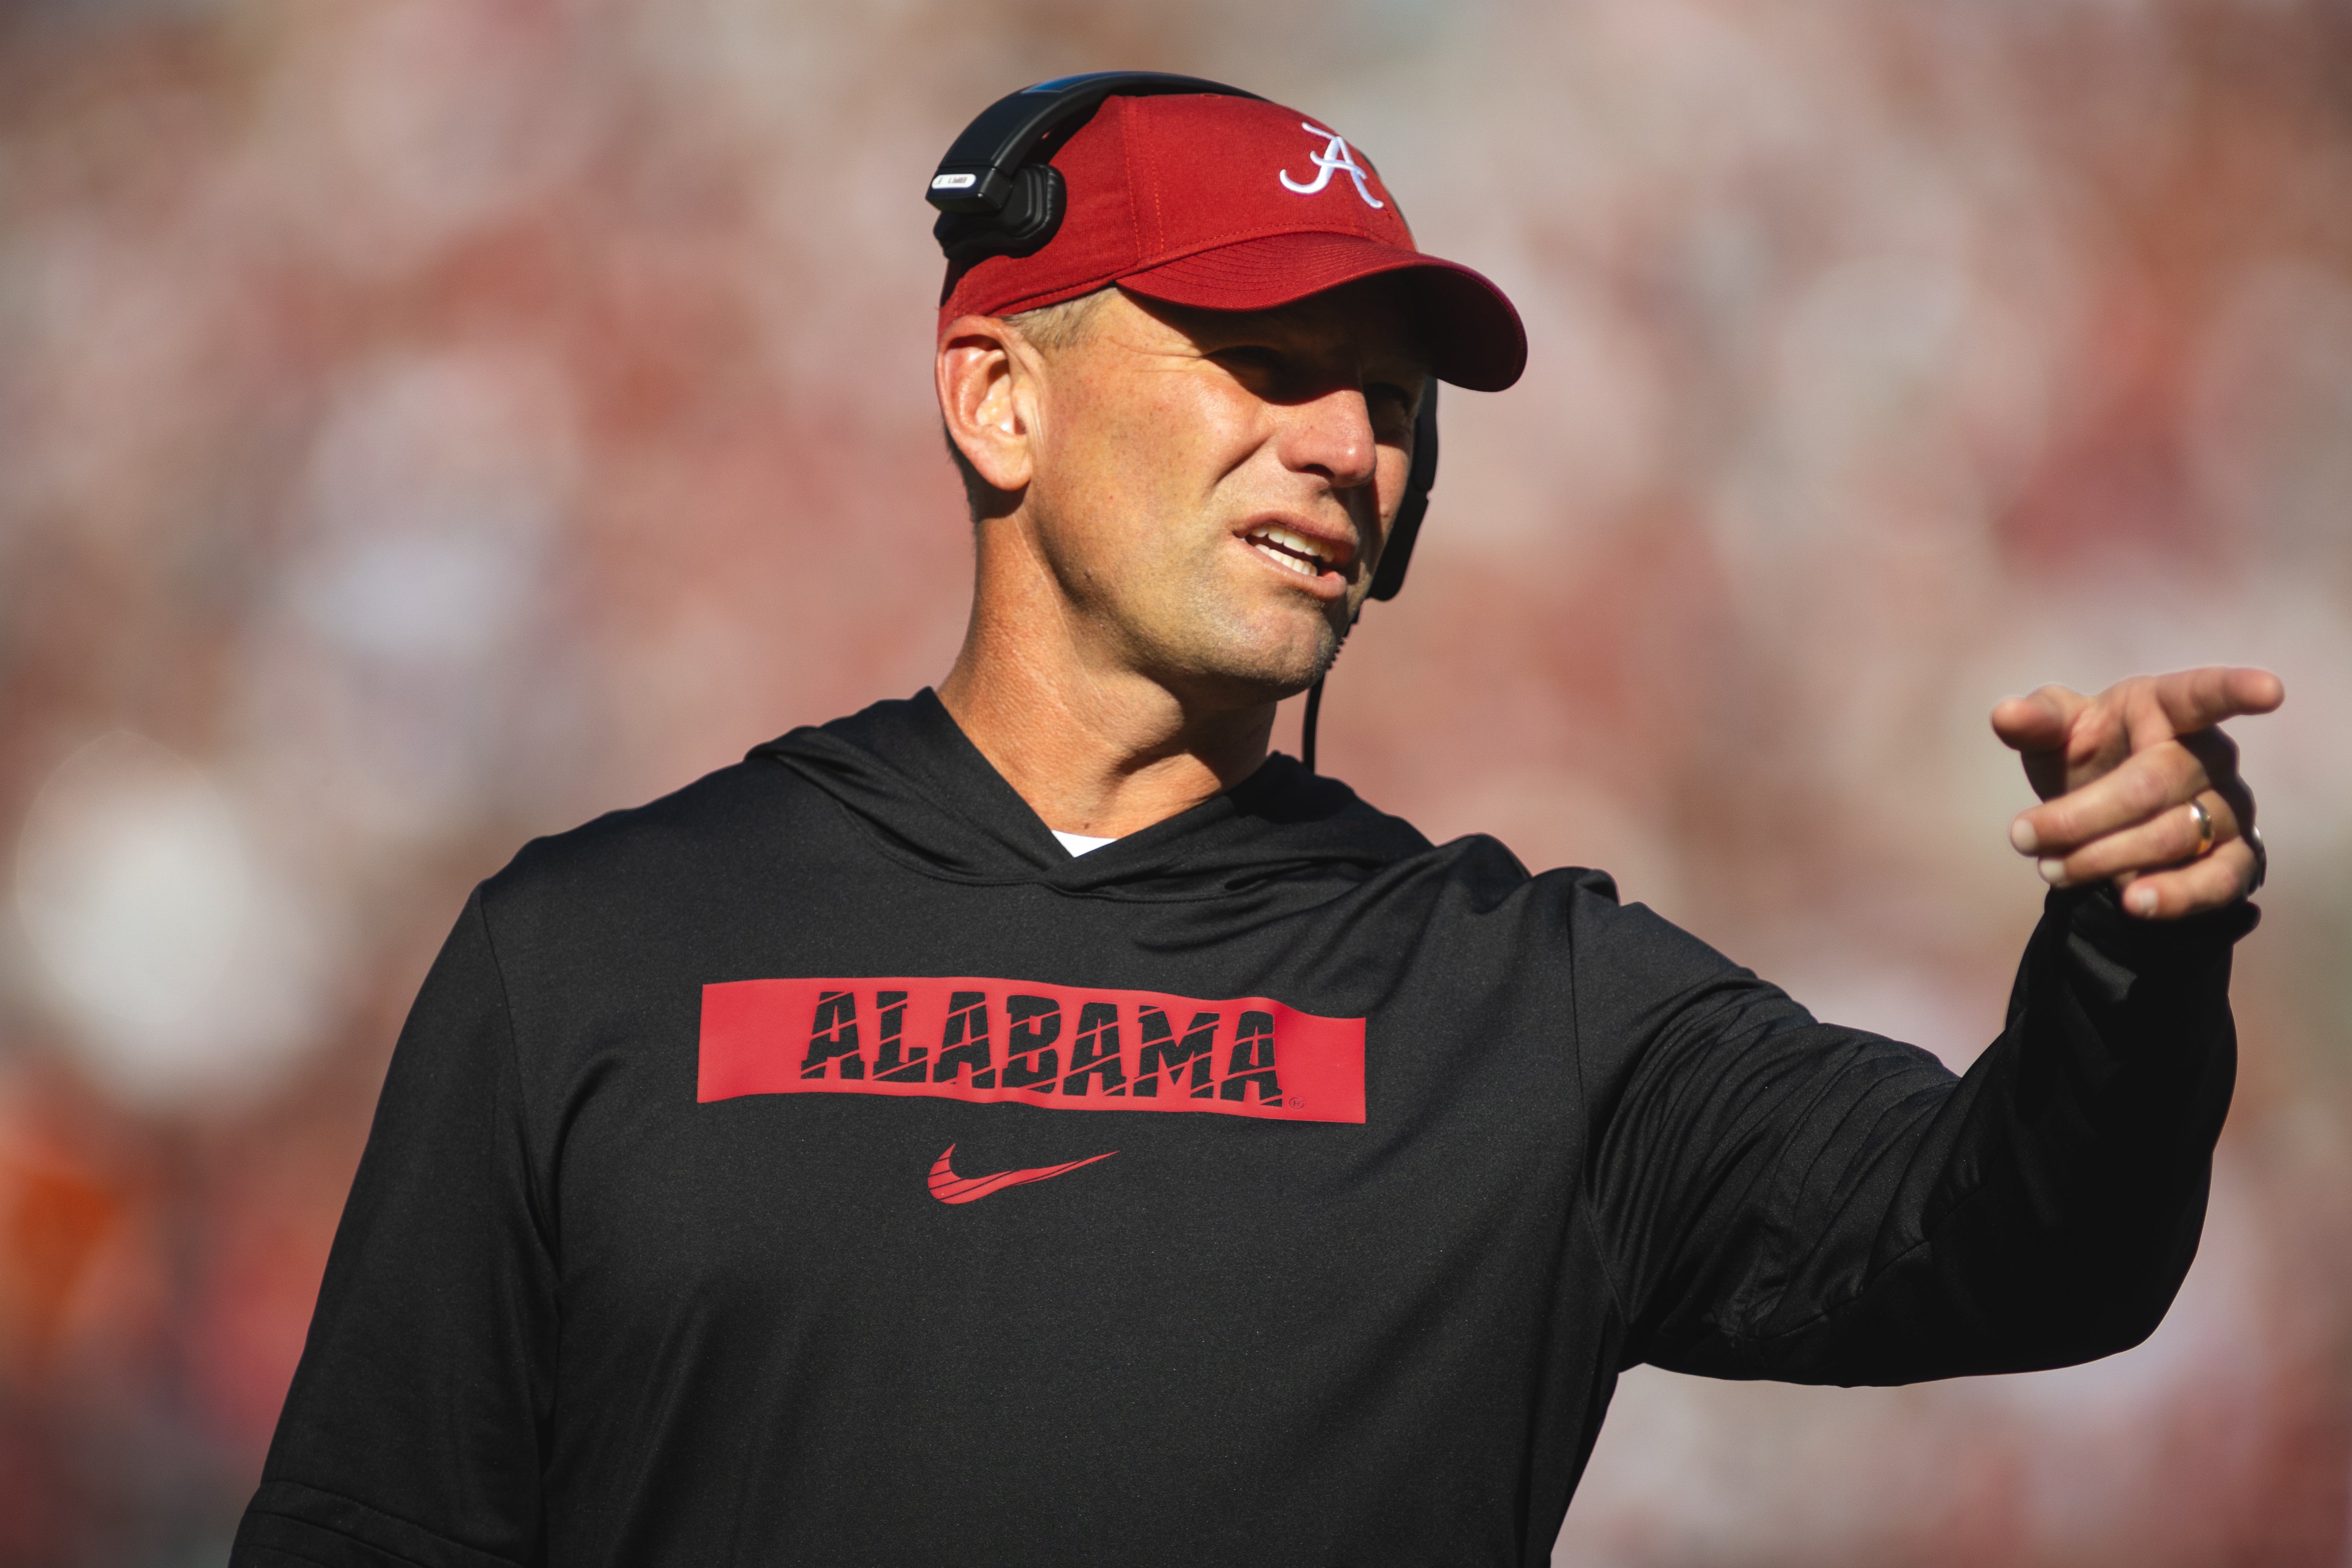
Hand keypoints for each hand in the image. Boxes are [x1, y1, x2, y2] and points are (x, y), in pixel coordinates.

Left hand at [1991, 667, 2282, 918]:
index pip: (2205, 693)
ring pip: (2175, 835)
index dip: (2237, 690)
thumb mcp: (2054, 736)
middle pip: (2153, 784)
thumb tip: (2005, 716)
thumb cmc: (2084, 758)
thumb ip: (2035, 722)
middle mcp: (2211, 755)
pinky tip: (2132, 904)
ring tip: (2050, 869)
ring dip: (2103, 857)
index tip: (2269, 692)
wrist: (2104, 822)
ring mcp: (2231, 808)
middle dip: (2081, 816)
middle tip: (2022, 836)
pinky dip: (2174, 895)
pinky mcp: (2237, 859)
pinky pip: (2218, 880)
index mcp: (2168, 708)